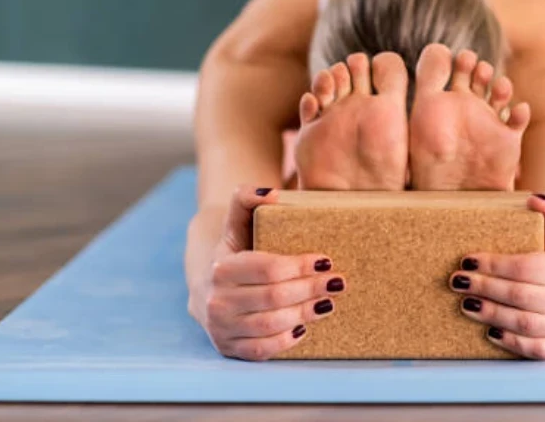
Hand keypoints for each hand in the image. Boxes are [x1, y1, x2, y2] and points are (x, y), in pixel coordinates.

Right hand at [188, 185, 345, 360]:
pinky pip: (262, 350)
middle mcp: (216, 301)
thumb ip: (246, 198)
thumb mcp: (237, 222)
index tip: (325, 260)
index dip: (300, 266)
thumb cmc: (236, 251)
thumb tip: (272, 194)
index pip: (269, 269)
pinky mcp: (228, 348)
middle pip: (274, 298)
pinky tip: (304, 327)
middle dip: (310, 289)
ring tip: (327, 303)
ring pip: (270, 325)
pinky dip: (286, 340)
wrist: (208, 288)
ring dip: (304, 314)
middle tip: (337, 283)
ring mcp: (220, 328)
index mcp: (221, 268)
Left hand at [448, 193, 544, 359]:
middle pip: (521, 296)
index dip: (494, 264)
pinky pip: (535, 350)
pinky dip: (511, 342)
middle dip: (485, 288)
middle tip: (458, 281)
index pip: (527, 267)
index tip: (467, 260)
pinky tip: (489, 332)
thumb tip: (535, 198)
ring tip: (466, 304)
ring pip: (525, 323)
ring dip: (491, 314)